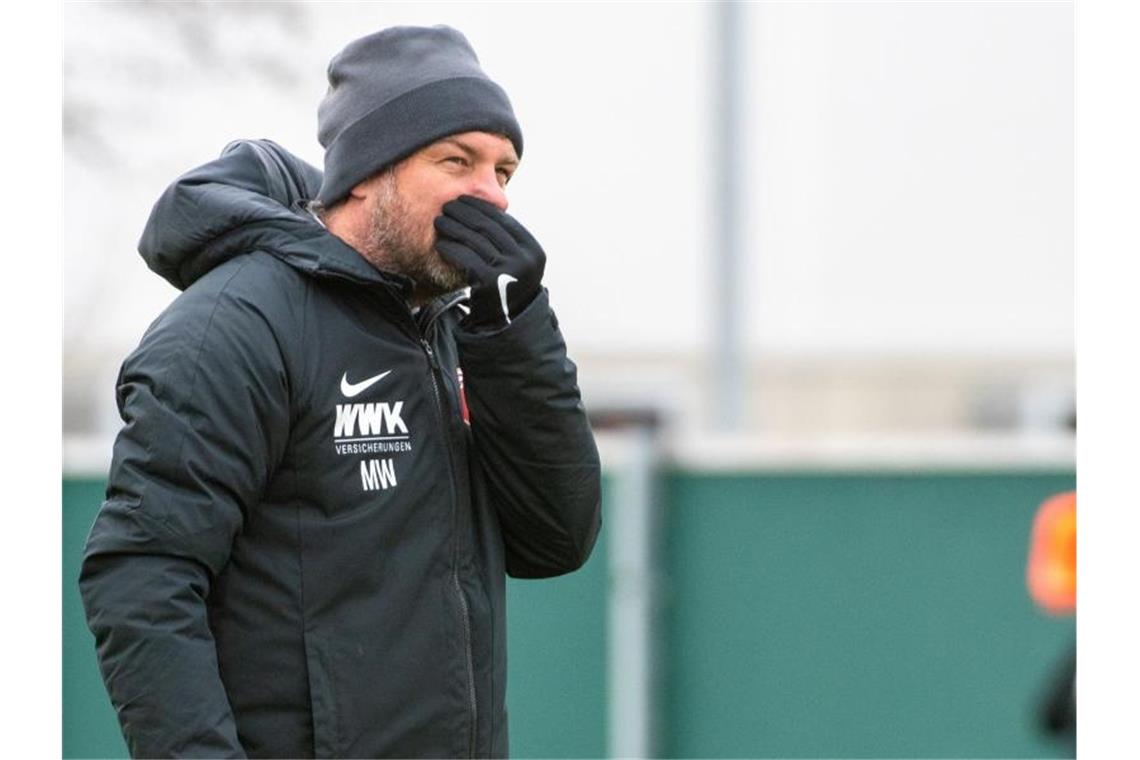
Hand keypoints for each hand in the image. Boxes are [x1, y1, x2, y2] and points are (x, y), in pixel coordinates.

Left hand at [433, 195, 545, 328]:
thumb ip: (508, 241)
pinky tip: (440, 244)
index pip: (504, 220)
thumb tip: (485, 209)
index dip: (481, 207)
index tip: (464, 200)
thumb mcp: (518, 264)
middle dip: (464, 213)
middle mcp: (525, 259)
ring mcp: (508, 271)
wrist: (505, 325)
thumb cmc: (506, 289)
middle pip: (488, 227)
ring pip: (474, 240)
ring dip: (453, 227)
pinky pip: (465, 257)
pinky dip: (451, 248)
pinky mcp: (489, 282)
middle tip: (447, 206)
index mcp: (533, 250)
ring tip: (439, 221)